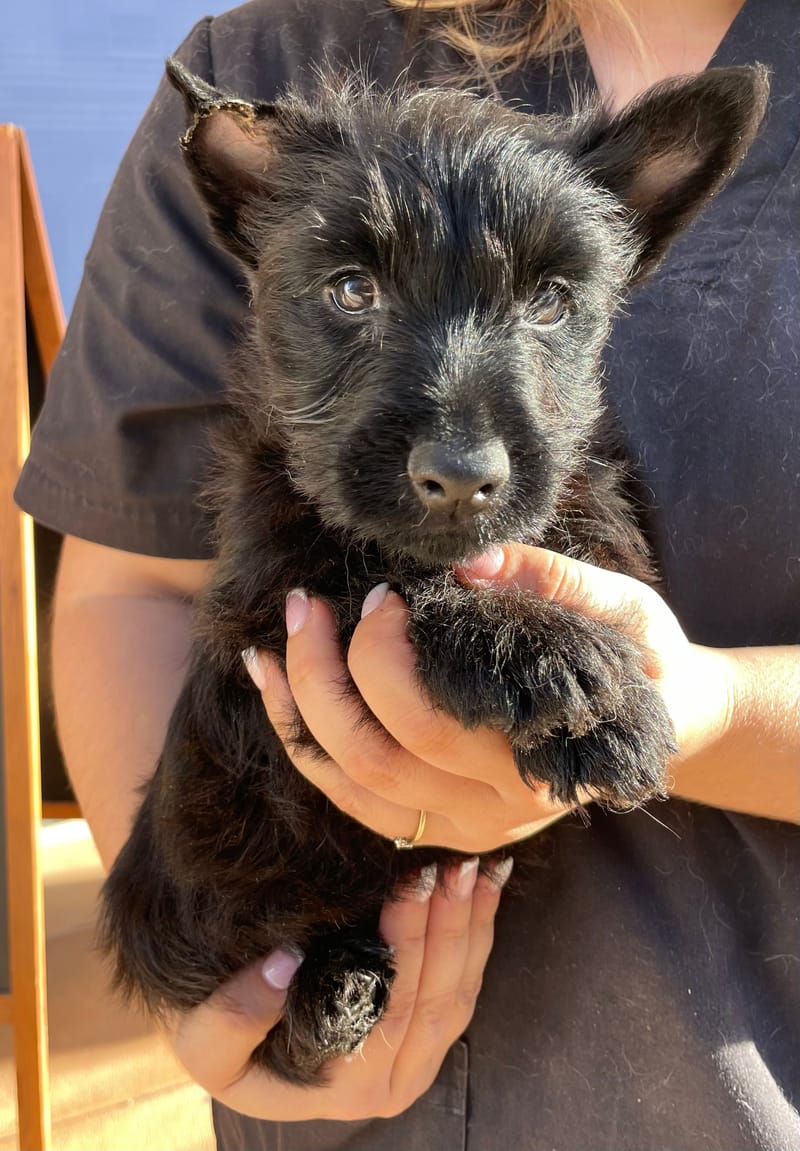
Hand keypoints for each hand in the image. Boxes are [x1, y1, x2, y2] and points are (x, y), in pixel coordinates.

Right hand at [171, 858, 507, 1119]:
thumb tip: (285, 963)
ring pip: (461, 991)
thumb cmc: (225, 1044)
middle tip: (451, 862)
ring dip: (472, 924)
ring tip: (475, 865)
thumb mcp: (204, 1046)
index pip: (394, 1008)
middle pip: (438, 997)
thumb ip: (232, 1018)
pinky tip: (486, 886)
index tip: (412, 882)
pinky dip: (480, 933)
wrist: (239, 1052)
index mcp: (350, 1086)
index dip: (410, 943)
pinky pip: (468, 985)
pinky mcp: (433, 1039)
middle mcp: (396, 1084)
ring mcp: (421, 1064)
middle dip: (449, 924)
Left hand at [245, 543, 739, 850]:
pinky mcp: (442, 824)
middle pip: (372, 757)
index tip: (383, 595)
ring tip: (271, 646)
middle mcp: (494, 811)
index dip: (381, 659)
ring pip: (348, 787)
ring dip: (296, 714)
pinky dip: (305, 745)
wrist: (669, 725)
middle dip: (320, 677)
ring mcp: (463, 828)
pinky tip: (278, 691)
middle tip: (307, 606)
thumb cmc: (648, 662)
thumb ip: (553, 583)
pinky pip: (352, 797)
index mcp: (536, 764)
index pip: (429, 723)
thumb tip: (467, 564)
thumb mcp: (627, 611)